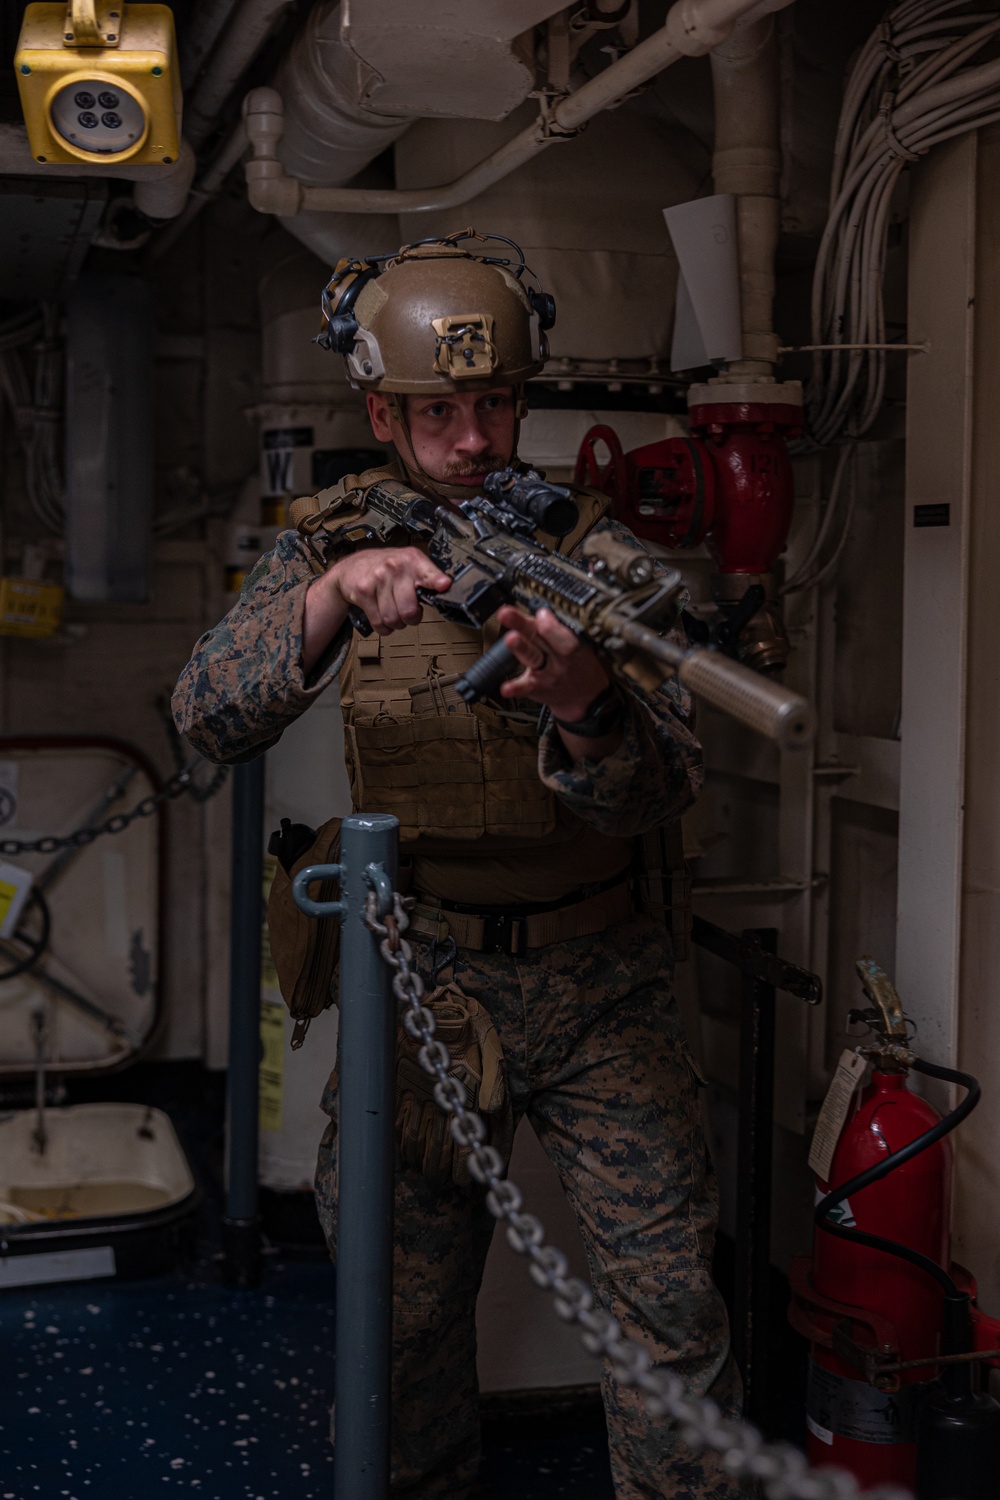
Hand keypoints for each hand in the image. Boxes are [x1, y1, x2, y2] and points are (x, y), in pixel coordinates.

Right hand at [302, 547, 449, 672]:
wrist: (350, 568)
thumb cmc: (384, 568)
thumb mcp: (408, 564)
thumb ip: (426, 577)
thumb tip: (444, 590)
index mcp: (411, 559)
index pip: (428, 573)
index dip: (437, 581)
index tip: (443, 585)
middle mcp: (395, 567)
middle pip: (410, 610)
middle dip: (411, 619)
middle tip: (408, 613)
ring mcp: (378, 579)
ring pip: (393, 619)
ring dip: (396, 623)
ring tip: (394, 613)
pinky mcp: (363, 592)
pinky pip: (379, 622)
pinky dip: (383, 627)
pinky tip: (382, 617)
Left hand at [496, 605, 611, 719]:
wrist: (586, 697)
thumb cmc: (580, 665)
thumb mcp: (581, 646)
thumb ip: (558, 629)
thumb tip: (539, 610)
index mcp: (572, 646)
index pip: (563, 635)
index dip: (551, 625)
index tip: (541, 612)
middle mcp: (559, 659)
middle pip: (539, 638)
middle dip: (523, 624)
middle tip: (507, 613)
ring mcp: (547, 673)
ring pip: (532, 657)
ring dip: (520, 647)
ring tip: (510, 638)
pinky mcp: (536, 687)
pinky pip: (525, 687)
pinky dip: (515, 687)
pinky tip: (505, 688)